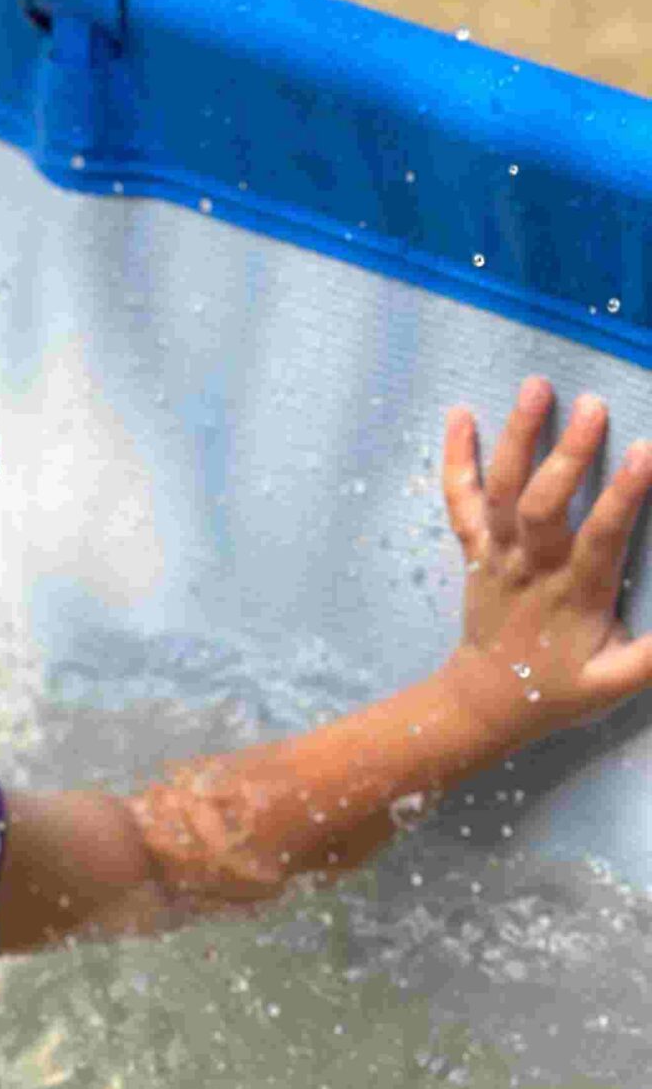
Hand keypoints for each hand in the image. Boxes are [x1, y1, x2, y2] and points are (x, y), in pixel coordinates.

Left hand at [439, 377, 651, 743]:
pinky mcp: (473, 549)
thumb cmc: (558, 688)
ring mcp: (497, 554)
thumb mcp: (616, 681)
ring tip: (536, 385)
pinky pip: (459, 501)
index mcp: (574, 594)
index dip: (622, 495)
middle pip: (542, 506)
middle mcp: (532, 567)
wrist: (486, 702)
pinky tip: (459, 412)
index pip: (601, 537)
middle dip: (566, 455)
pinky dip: (456, 458)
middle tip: (593, 405)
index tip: (646, 450)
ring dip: (517, 437)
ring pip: (501, 493)